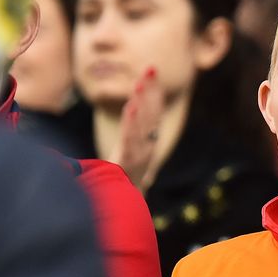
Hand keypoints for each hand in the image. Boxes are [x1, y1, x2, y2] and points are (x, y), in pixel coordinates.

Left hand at [116, 67, 163, 190]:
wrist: (123, 207)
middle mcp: (147, 146)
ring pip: (142, 125)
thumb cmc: (125, 180)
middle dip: (151, 91)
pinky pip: (131, 140)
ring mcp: (139, 155)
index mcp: (148, 141)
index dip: (153, 91)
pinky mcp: (127, 163)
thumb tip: (133, 106)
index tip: (151, 70)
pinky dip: (132, 124)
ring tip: (139, 84)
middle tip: (150, 69)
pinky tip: (131, 109)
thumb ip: (133, 133)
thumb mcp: (129, 154)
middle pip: (151, 114)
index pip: (153, 111)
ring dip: (142, 103)